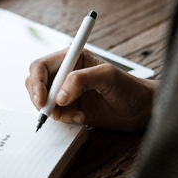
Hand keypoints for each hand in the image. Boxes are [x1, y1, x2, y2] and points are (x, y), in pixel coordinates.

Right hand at [25, 49, 157, 131]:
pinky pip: (55, 114)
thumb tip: (59, 95)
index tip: (43, 100)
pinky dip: (63, 119)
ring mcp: (67, 92)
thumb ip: (81, 81)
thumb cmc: (130, 88)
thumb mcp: (108, 77)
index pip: (41, 66)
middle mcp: (66, 73)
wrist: (142, 110)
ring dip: (55, 112)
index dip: (37, 83)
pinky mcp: (71, 108)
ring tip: (77, 115)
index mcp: (73, 58)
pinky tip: (81, 118)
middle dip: (40, 99)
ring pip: (44, 101)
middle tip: (52, 112)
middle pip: (36, 83)